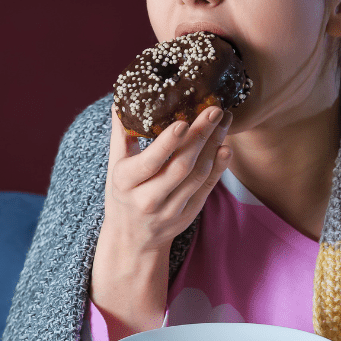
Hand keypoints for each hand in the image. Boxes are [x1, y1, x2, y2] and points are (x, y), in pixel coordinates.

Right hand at [104, 104, 232, 254]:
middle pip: (181, 166)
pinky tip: (226, 147)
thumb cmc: (122, 194)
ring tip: (223, 121)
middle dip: (201, 135)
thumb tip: (121, 99)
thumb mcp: (115, 166)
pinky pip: (207, 188)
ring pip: (198, 175)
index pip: (150, 161)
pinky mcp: (189, 214)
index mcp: (126, 182)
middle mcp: (148, 199)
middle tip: (215, 110)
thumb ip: (121, 134)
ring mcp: (171, 209)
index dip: (168, 143)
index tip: (184, 121)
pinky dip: (219, 167)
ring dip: (214, 145)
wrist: (133, 240)